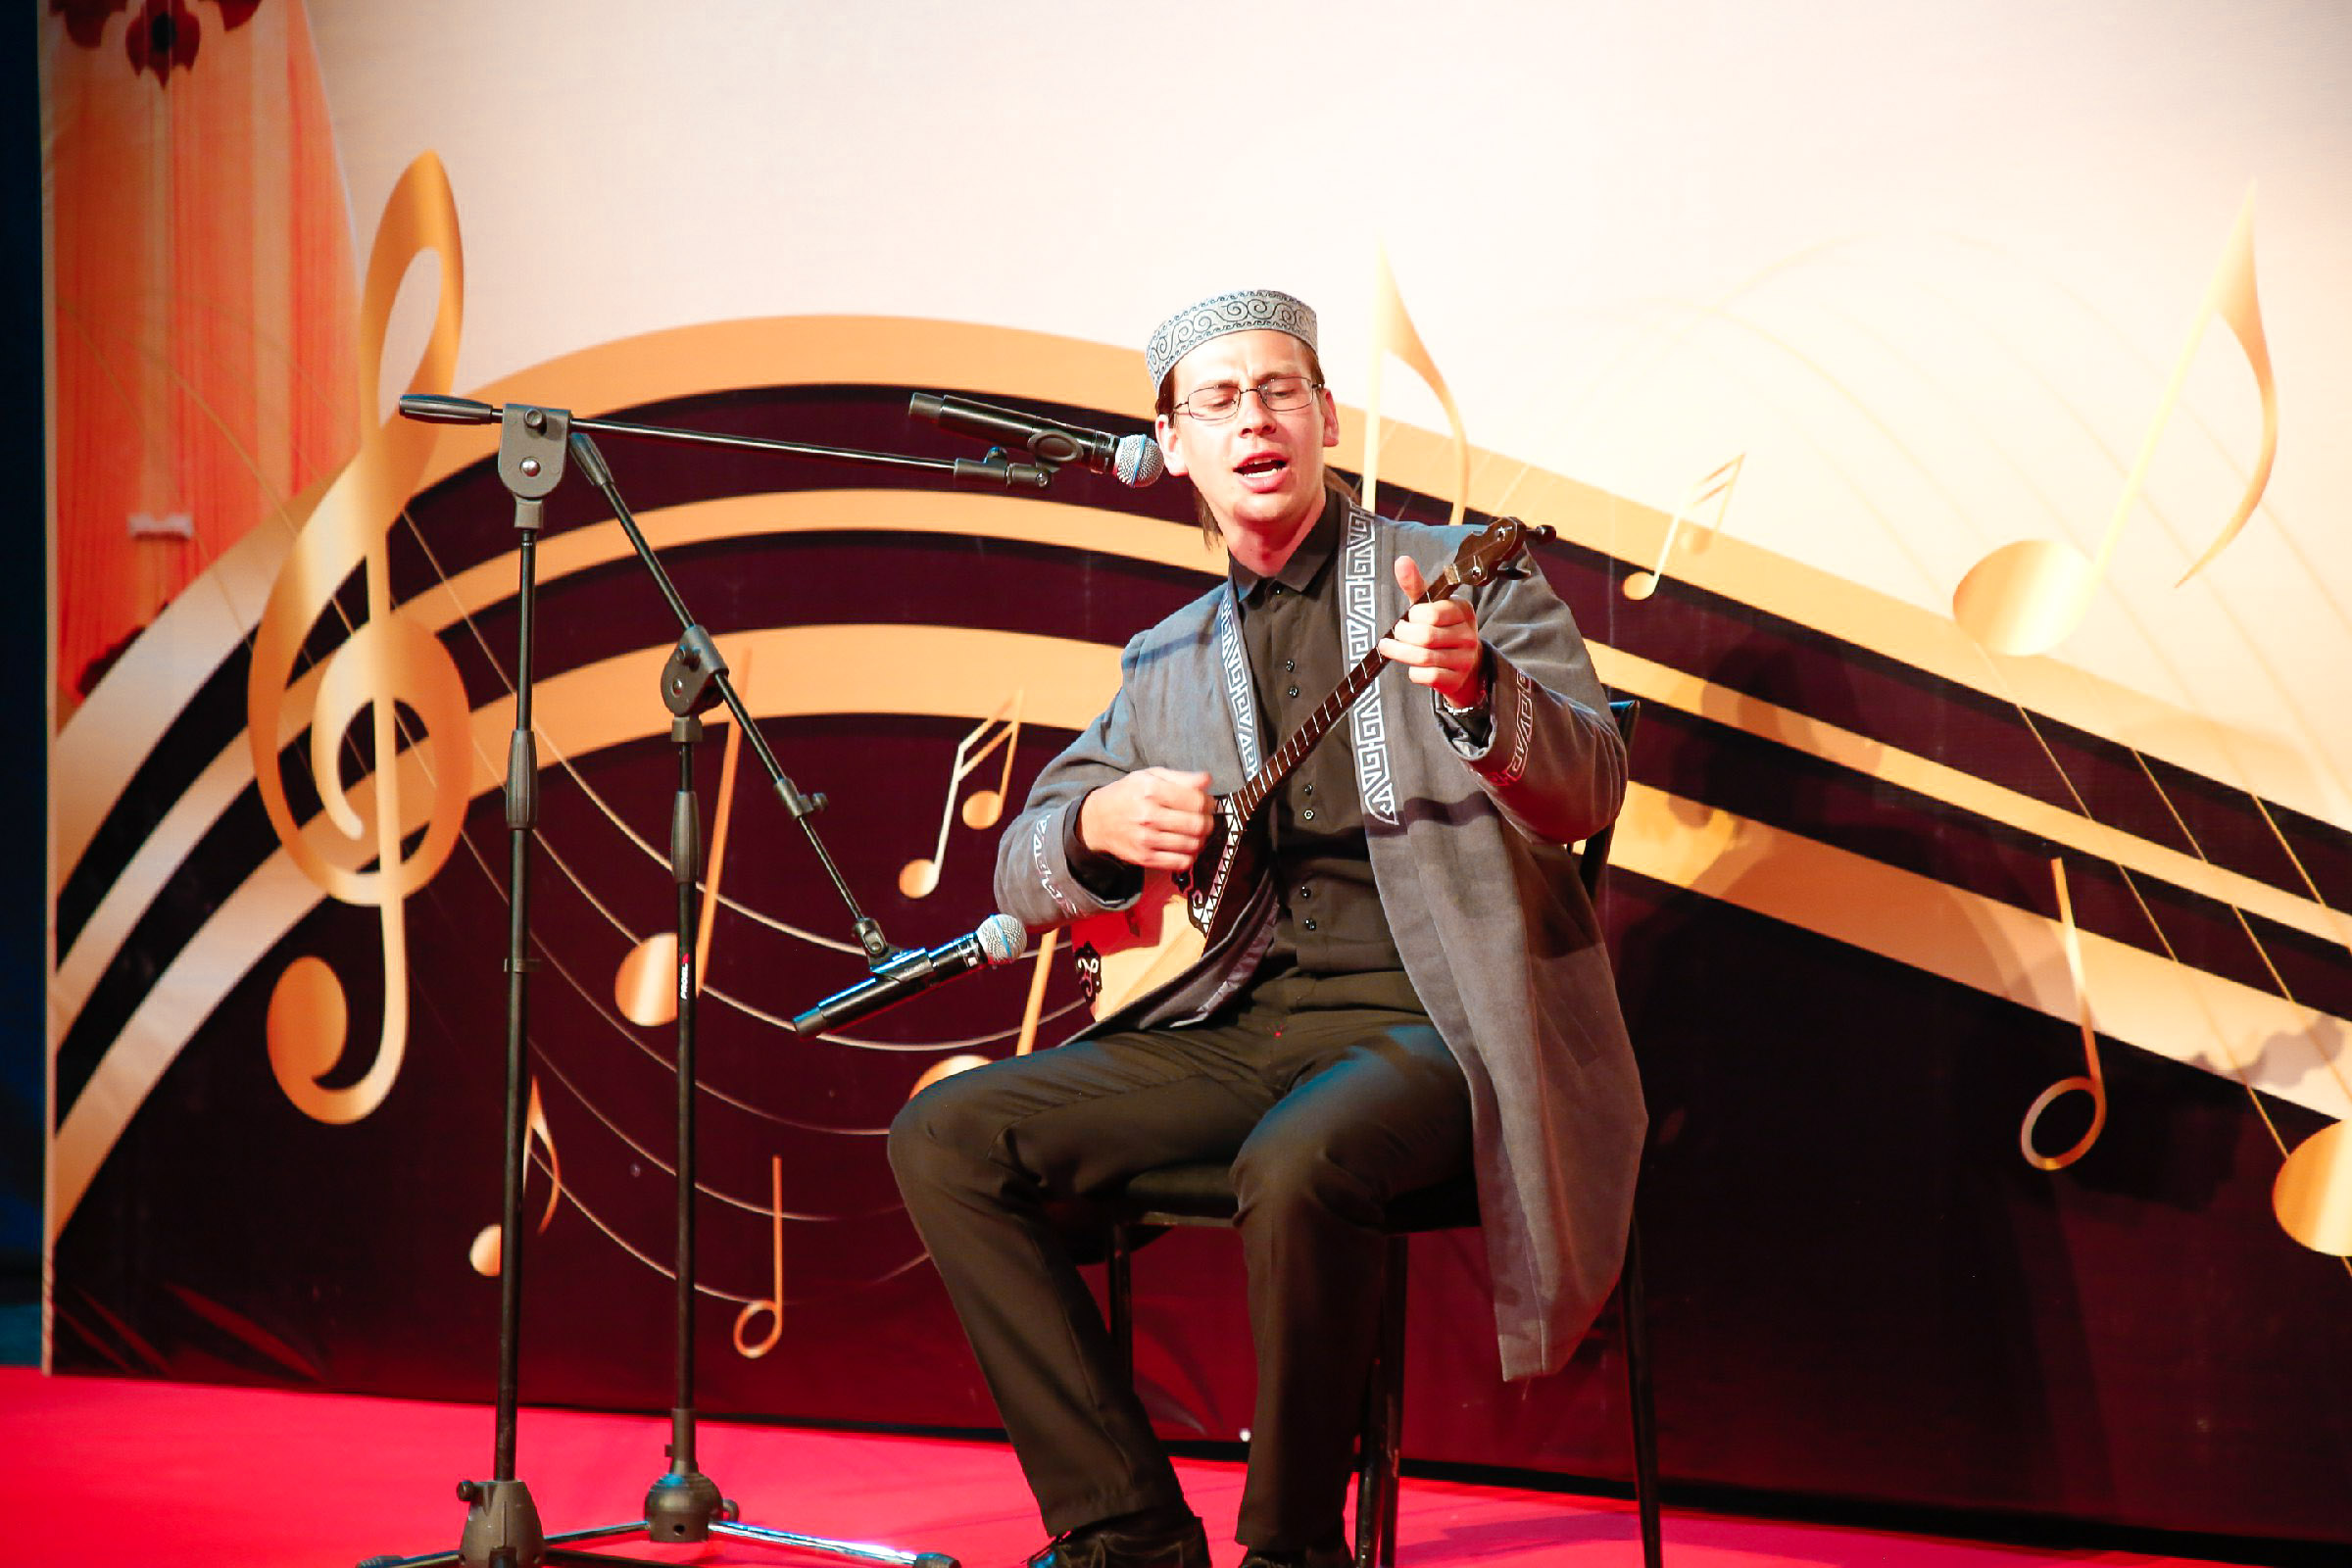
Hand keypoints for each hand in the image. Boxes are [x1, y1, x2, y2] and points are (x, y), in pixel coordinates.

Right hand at [1079, 767, 1214, 871]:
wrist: (1097, 820)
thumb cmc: (1128, 794)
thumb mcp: (1150, 775)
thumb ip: (1181, 777)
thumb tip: (1208, 781)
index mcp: (1152, 790)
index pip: (1197, 801)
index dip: (1210, 803)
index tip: (1209, 803)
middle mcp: (1149, 815)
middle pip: (1198, 824)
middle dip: (1209, 822)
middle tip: (1205, 818)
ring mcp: (1146, 839)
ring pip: (1193, 844)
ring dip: (1201, 839)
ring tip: (1195, 832)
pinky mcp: (1145, 858)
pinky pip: (1181, 862)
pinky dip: (1190, 855)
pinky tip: (1186, 846)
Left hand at [1380, 556, 1485, 706]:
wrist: (1462, 664)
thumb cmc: (1439, 628)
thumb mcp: (1428, 605)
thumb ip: (1415, 584)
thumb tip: (1401, 560)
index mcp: (1462, 610)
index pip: (1433, 613)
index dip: (1414, 617)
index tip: (1409, 617)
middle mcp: (1468, 634)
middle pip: (1426, 637)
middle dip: (1403, 636)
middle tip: (1395, 634)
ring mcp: (1465, 658)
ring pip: (1424, 657)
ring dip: (1401, 653)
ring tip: (1390, 648)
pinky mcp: (1456, 679)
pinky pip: (1428, 676)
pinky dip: (1413, 672)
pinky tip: (1412, 666)